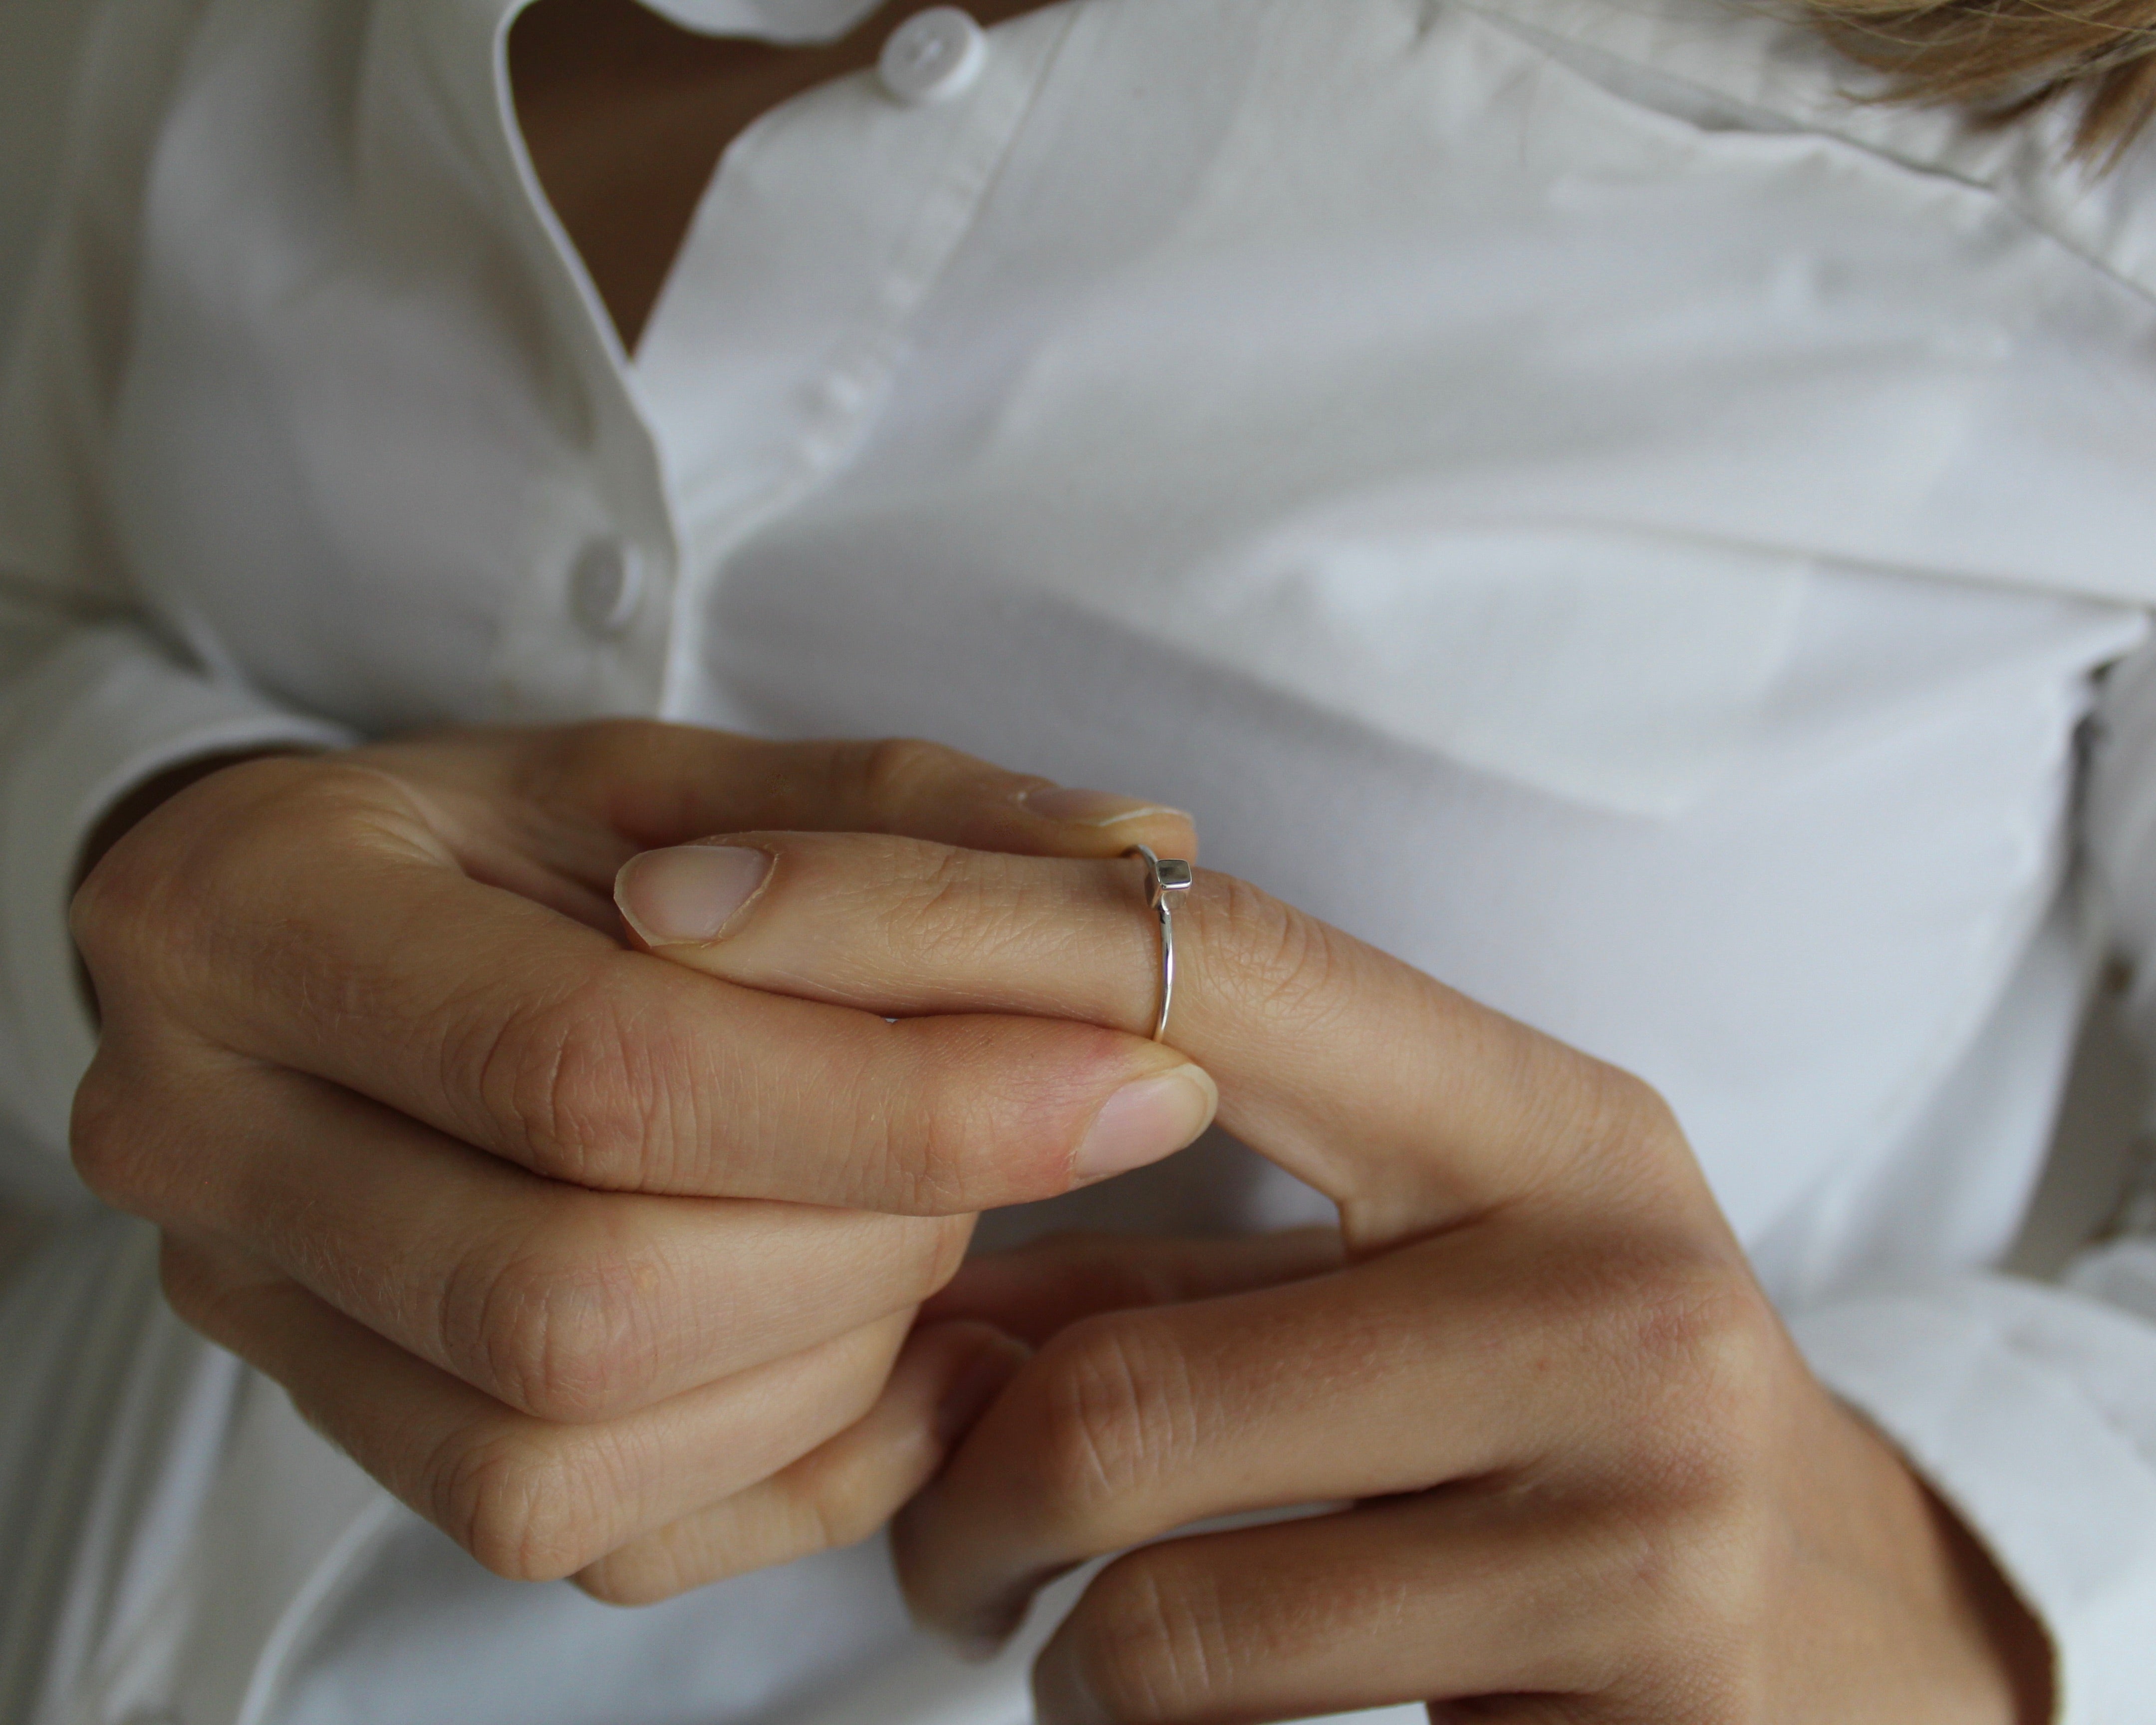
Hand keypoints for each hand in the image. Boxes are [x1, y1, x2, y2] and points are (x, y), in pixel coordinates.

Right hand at [68, 723, 1213, 1600]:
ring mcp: (260, 1322)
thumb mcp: (681, 778)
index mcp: (262, 920)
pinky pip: (589, 1535)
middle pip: (584, 1293)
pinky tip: (908, 1353)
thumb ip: (900, 811)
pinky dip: (798, 1460)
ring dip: (838, 1347)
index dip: (898, 1098)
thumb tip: (1141, 850)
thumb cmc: (509, 844)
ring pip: (577, 1448)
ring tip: (932, 1214)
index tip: (1133, 1079)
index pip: (598, 1070)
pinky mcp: (354, 1434)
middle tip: (1016, 1131)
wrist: (320, 938)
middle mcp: (208, 1145)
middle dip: (873, 1229)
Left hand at [623, 830, 2052, 1721]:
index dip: (919, 918)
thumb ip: (1150, 1251)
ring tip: (1051, 1607)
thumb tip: (865, 1232)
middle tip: (918, 1491)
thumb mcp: (1387, 1291)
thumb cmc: (1553, 1429)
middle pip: (1121, 1345)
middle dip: (945, 1452)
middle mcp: (1612, 1266)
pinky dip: (1128, 1705)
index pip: (1193, 957)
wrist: (1839, 1651)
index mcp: (1542, 1118)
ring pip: (1146, 1558)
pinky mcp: (1633, 1678)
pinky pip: (1225, 1693)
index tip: (687, 904)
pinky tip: (1169, 1685)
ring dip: (1028, 1600)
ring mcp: (1642, 1485)